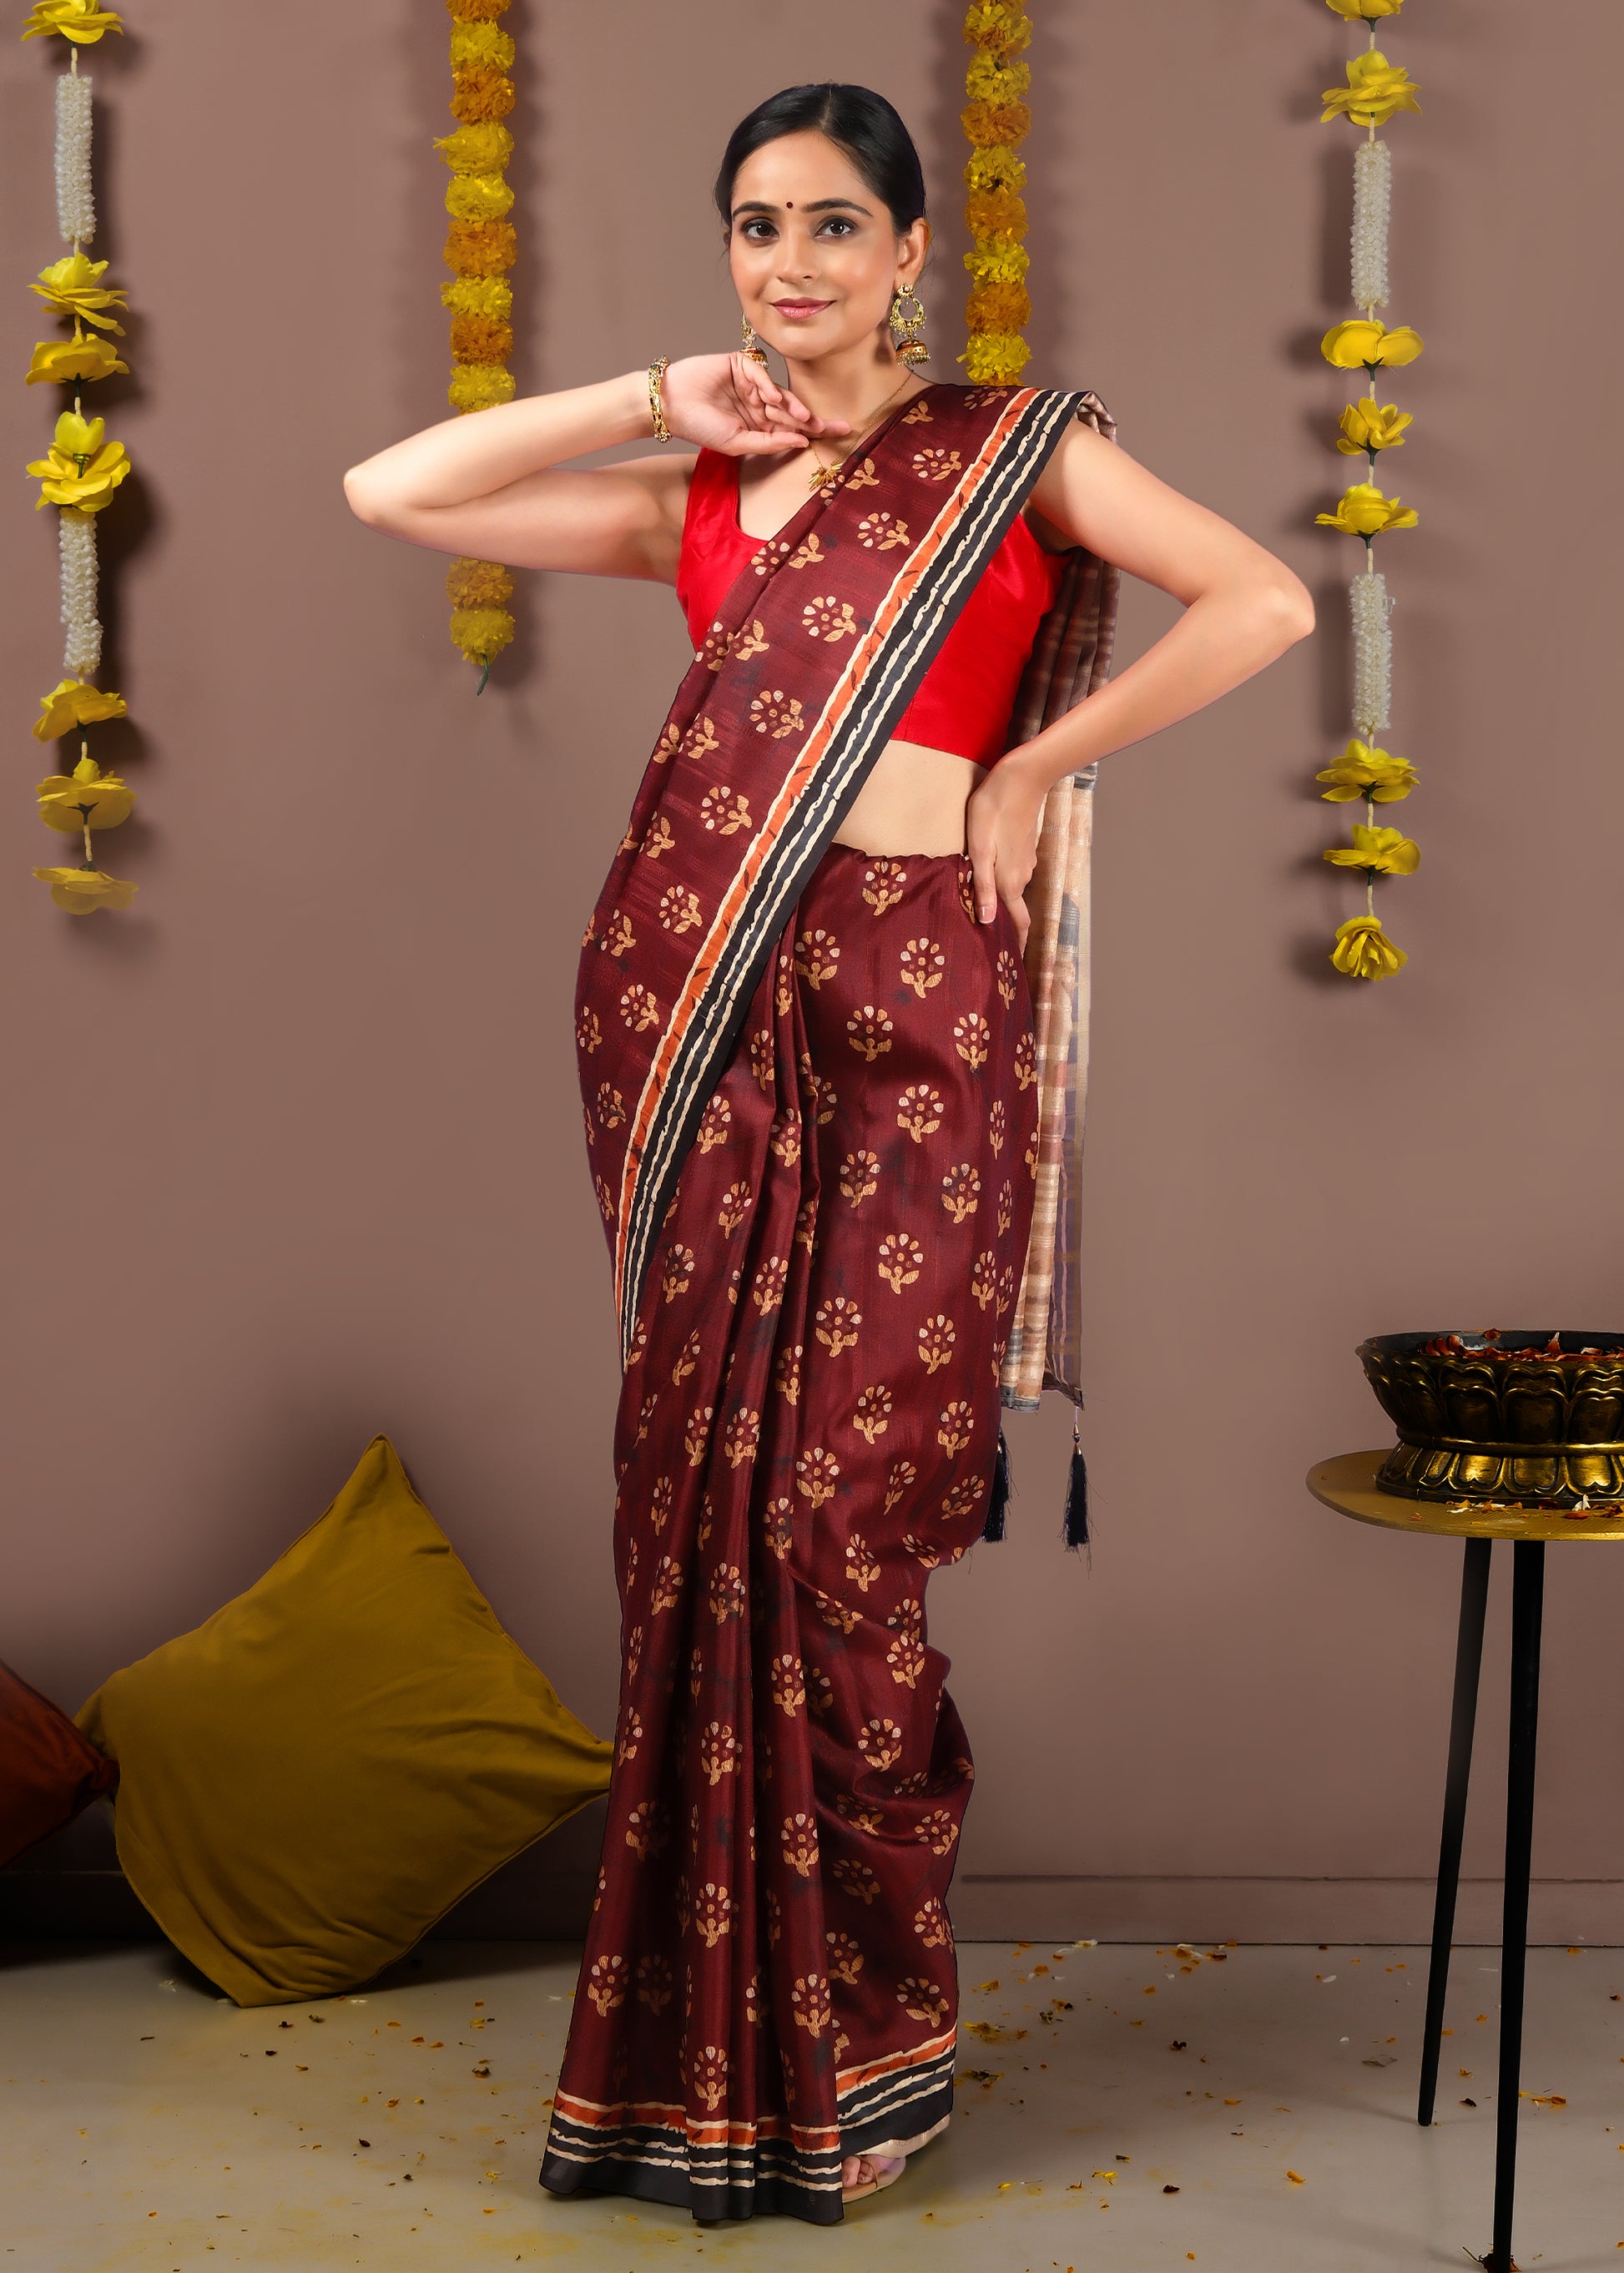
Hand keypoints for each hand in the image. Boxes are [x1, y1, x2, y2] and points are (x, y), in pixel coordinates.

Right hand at [658, 354, 851, 457]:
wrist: (671, 405)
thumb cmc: (700, 427)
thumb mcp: (737, 443)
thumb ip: (769, 443)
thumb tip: (801, 442)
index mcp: (758, 425)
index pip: (791, 429)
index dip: (815, 431)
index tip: (842, 433)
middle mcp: (758, 404)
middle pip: (792, 411)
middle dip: (812, 420)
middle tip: (835, 426)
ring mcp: (750, 384)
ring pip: (780, 394)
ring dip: (792, 406)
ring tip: (804, 418)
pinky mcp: (740, 365)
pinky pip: (760, 374)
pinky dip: (767, 385)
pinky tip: (772, 399)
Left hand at [965, 759, 1045, 954]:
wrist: (1020, 779)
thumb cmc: (992, 811)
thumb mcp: (979, 849)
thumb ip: (983, 886)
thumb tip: (988, 921)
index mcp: (1009, 882)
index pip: (1018, 923)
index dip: (1017, 945)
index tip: (1013, 967)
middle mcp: (1021, 876)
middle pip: (1015, 910)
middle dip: (1006, 928)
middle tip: (990, 947)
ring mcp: (1025, 862)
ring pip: (1013, 891)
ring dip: (1002, 904)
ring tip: (985, 918)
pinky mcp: (1023, 848)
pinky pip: (1013, 874)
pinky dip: (1004, 884)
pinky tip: (990, 882)